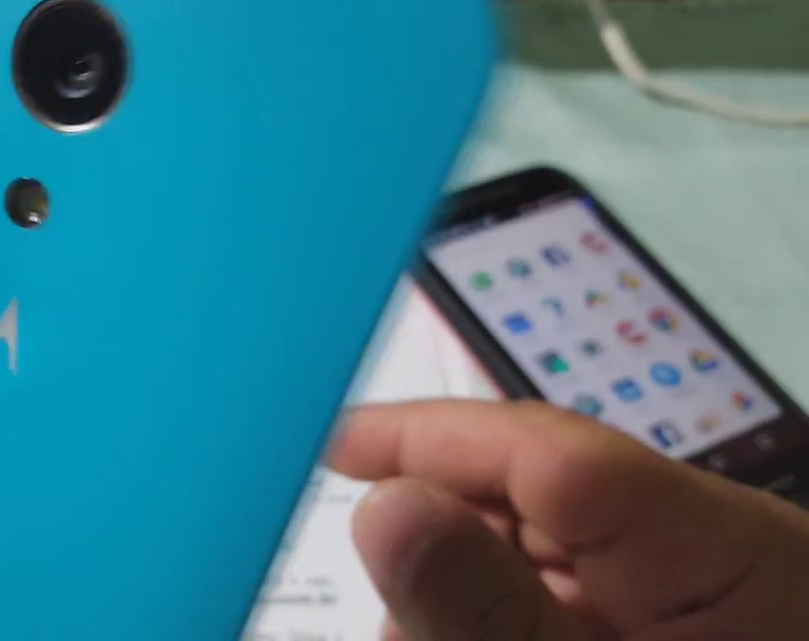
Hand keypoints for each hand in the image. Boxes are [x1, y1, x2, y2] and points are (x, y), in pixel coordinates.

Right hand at [331, 400, 808, 640]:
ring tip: (431, 637)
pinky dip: (510, 623)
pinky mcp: (675, 617)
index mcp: (725, 553)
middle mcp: (714, 553)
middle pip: (534, 502)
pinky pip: (564, 603)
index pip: (549, 452)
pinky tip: (479, 637)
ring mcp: (695, 592)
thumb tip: (382, 505)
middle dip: (440, 549)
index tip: (329, 447)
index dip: (429, 435)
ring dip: (468, 606)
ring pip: (536, 557)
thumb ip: (487, 612)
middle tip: (397, 631)